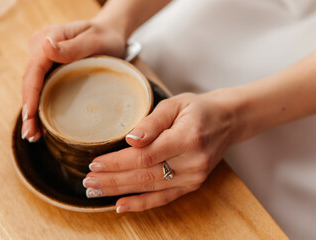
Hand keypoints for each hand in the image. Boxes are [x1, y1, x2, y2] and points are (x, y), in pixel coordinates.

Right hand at [21, 20, 125, 141]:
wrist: (111, 34)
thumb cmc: (106, 36)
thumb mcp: (94, 40)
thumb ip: (72, 46)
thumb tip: (45, 46)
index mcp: (49, 38)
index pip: (34, 69)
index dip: (31, 94)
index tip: (30, 115)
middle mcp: (41, 49)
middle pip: (30, 82)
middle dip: (29, 110)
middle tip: (30, 134)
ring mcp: (45, 60)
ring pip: (34, 88)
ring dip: (32, 112)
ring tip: (33, 136)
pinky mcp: (50, 69)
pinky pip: (43, 88)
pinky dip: (41, 107)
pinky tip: (42, 125)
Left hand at [82, 91, 236, 212]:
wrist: (226, 121)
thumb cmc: (198, 109)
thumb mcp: (175, 104)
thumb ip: (152, 122)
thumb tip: (131, 140)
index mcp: (187, 138)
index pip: (145, 156)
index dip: (117, 162)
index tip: (95, 162)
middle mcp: (192, 162)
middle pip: (144, 175)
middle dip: (112, 179)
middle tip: (88, 181)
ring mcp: (194, 177)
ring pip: (150, 188)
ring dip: (120, 191)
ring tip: (96, 191)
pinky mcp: (192, 185)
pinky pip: (164, 198)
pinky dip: (141, 203)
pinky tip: (121, 205)